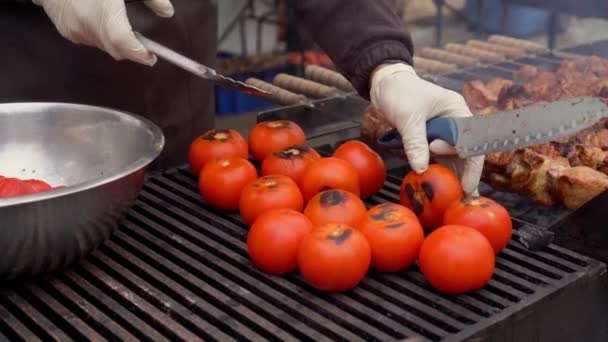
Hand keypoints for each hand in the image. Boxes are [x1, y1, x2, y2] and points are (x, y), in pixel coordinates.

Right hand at [33, 0, 173, 65]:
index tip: (152, 57)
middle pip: (116, 50)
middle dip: (130, 49)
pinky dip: (100, 36)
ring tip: (116, 22)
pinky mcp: (67, 32)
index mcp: (104, 12)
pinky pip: (91, 41)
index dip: (140, 54)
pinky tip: (97, 18)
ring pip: (104, 47)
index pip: (124, 44)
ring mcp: (75, 31)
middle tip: (140, 41)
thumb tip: (168, 13)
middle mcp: (88, 26)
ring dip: (115, 41)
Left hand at [370, 63, 483, 194]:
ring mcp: (442, 133)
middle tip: (467, 198)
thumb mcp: (408, 117)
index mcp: (457, 112)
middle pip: (465, 153)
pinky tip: (441, 189)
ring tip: (458, 200)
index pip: (470, 142)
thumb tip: (421, 168)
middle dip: (466, 176)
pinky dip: (438, 171)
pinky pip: (437, 158)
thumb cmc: (399, 92)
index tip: (464, 183)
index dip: (469, 164)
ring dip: (453, 177)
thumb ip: (415, 142)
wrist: (384, 84)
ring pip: (452, 158)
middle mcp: (454, 123)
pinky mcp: (429, 140)